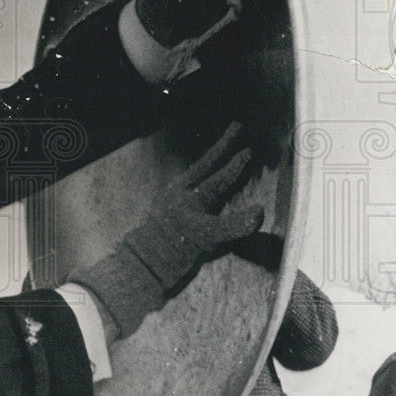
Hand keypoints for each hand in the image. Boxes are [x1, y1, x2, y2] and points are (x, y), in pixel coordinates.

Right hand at [70, 123, 263, 338]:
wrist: (137, 268)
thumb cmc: (152, 250)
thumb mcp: (166, 220)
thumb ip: (185, 207)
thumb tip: (205, 201)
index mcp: (174, 194)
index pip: (201, 166)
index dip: (219, 149)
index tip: (235, 130)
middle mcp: (179, 198)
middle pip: (207, 167)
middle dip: (226, 147)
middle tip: (241, 128)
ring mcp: (187, 214)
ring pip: (215, 186)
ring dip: (233, 170)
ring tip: (249, 155)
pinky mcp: (198, 235)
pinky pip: (226, 227)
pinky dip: (244, 220)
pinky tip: (258, 212)